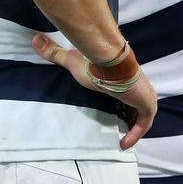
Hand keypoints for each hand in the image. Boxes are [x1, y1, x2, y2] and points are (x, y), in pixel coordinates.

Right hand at [32, 34, 156, 149]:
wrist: (110, 62)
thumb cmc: (94, 63)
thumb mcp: (72, 61)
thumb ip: (55, 53)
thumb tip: (34, 39)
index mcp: (124, 76)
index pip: (127, 91)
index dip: (122, 102)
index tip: (114, 113)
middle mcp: (138, 85)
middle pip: (137, 104)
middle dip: (130, 116)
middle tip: (117, 131)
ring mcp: (145, 95)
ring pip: (142, 115)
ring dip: (133, 127)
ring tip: (119, 140)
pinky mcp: (147, 104)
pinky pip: (144, 124)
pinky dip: (135, 135)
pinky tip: (122, 144)